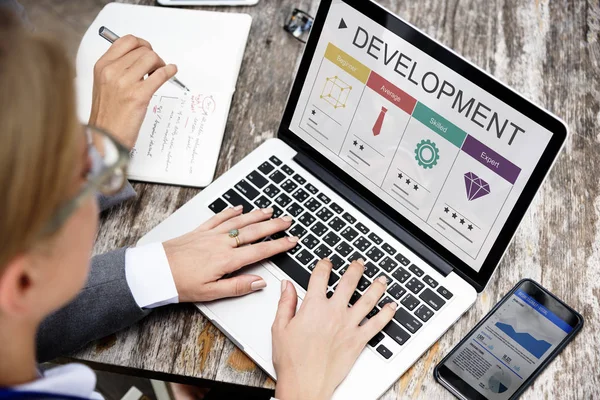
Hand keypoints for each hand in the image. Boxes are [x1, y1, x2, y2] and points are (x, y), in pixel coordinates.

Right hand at [89, 34, 176, 147]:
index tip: (148, 51)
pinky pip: (160, 75)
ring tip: (159, 74)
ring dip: (161, 64)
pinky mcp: (139, 95)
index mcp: (102, 66)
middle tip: (156, 67)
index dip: (142, 44)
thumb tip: (139, 58)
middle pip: (142, 49)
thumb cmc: (107, 115)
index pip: (126, 41)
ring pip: (152, 58)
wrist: (106, 136)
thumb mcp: (104, 85)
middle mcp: (112, 72)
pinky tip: (172, 72)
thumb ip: (117, 69)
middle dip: (153, 56)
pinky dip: (170, 71)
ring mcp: (125, 83)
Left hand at [163, 206, 297, 302]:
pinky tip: (239, 208)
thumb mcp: (210, 293)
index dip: (278, 245)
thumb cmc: (180, 283)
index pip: (260, 251)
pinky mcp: (199, 231)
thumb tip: (259, 283)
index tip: (292, 241)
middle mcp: (221, 244)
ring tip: (270, 211)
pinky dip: (231, 212)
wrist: (155, 270)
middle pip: (253, 231)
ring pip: (238, 221)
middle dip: (273, 225)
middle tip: (288, 221)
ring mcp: (210, 235)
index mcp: (226, 260)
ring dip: (256, 215)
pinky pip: (219, 218)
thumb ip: (237, 287)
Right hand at [272, 259, 396, 399]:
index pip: (320, 276)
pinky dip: (387, 314)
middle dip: (355, 269)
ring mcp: (348, 325)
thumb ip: (285, 303)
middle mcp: (334, 312)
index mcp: (313, 306)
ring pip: (368, 300)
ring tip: (381, 279)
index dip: (324, 265)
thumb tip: (286, 286)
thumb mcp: (280, 327)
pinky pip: (377, 324)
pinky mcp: (358, 340)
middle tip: (359, 263)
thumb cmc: (292, 360)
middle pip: (349, 282)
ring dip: (376, 287)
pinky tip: (392, 307)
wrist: (305, 383)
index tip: (327, 262)